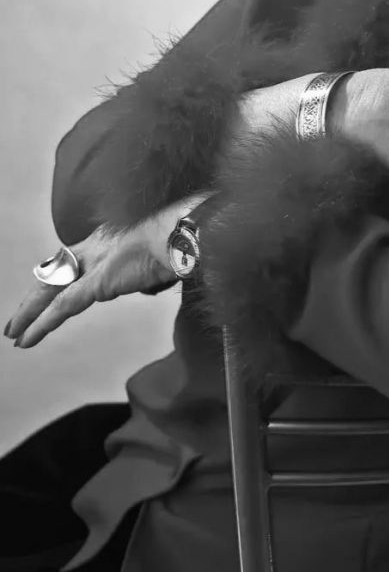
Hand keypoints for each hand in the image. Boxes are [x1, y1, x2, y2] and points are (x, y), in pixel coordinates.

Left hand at [4, 193, 209, 348]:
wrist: (188, 232)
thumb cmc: (187, 238)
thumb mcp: (166, 251)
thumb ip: (155, 265)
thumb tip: (159, 276)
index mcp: (112, 236)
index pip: (75, 258)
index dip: (58, 275)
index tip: (48, 287)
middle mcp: (98, 245)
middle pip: (55, 272)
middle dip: (34, 297)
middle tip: (17, 318)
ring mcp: (96, 262)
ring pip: (51, 290)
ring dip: (29, 314)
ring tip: (15, 334)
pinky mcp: (98, 282)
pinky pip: (61, 307)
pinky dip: (41, 324)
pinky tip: (27, 339)